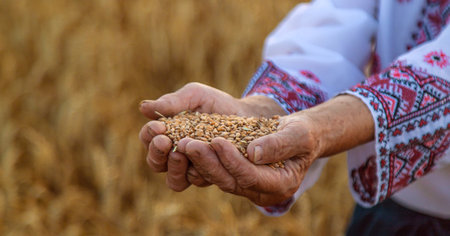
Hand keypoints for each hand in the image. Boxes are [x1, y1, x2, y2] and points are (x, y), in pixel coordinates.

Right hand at [138, 82, 285, 190]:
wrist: (245, 113)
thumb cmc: (214, 103)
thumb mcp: (194, 96)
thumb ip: (172, 102)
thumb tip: (143, 107)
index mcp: (166, 135)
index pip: (148, 140)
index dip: (149, 136)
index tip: (159, 127)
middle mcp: (175, 156)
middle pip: (156, 164)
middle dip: (157, 154)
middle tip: (165, 142)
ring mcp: (192, 169)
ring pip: (174, 180)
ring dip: (175, 167)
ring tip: (182, 152)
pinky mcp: (210, 176)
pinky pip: (199, 180)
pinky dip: (199, 170)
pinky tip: (206, 158)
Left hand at [174, 112, 320, 205]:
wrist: (301, 135)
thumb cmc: (303, 133)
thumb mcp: (298, 134)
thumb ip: (279, 144)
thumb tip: (253, 152)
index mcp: (281, 184)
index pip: (250, 176)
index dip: (232, 160)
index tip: (216, 140)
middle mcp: (263, 191)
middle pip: (230, 181)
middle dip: (208, 162)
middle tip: (188, 143)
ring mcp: (249, 187)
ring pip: (220, 178)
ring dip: (200, 162)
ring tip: (184, 143)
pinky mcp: (238, 178)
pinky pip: (218, 173)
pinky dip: (203, 160)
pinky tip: (190, 144)